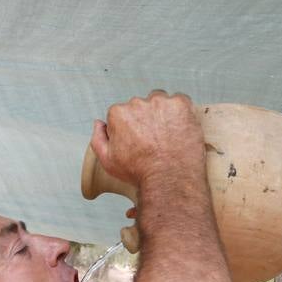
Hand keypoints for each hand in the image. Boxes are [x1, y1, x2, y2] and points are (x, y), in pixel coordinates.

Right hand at [89, 91, 205, 194]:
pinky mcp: (181, 105)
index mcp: (119, 113)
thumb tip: (99, 123)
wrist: (170, 179)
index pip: (125, 113)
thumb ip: (98, 138)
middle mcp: (138, 104)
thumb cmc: (141, 173)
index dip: (133, 128)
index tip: (141, 141)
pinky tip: (181, 130)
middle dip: (149, 120)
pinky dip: (182, 113)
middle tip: (157, 140)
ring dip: (164, 114)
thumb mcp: (108, 161)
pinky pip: (181, 102)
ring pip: (162, 103)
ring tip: (169, 136)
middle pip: (143, 106)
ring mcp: (161, 103)